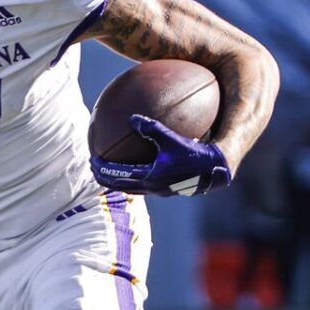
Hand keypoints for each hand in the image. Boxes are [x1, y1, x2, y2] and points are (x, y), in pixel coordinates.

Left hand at [89, 114, 230, 196]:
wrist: (217, 171)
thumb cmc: (196, 152)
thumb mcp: (173, 138)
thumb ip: (152, 128)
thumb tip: (132, 118)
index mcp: (149, 177)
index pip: (117, 175)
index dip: (102, 168)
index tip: (92, 160)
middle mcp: (151, 188)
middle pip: (119, 186)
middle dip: (104, 177)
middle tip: (93, 167)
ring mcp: (160, 191)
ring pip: (132, 189)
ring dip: (118, 181)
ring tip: (110, 171)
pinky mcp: (169, 189)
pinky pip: (145, 185)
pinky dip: (135, 178)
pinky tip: (140, 166)